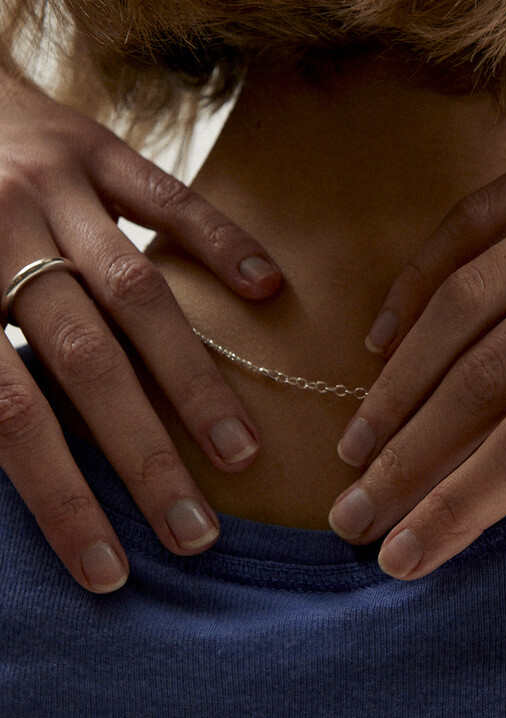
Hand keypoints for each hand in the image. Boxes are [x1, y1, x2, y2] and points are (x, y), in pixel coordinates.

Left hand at [0, 74, 282, 591]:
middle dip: (143, 456)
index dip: (60, 496)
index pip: (10, 414)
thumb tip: (4, 455)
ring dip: (192, 379)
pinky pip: (170, 199)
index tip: (109, 569)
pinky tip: (267, 292)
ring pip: (138, 293)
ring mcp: (54, 186)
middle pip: (85, 362)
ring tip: (238, 452)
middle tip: (194, 535)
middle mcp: (1, 232)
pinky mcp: (97, 148)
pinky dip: (221, 244)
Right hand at [329, 65, 505, 595]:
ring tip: (361, 438)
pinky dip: (426, 277)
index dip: (460, 504)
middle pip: (484, 373)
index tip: (402, 554)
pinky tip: (389, 333)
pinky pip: (482, 216)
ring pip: (468, 295)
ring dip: (402, 375)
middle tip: (354, 509)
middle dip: (408, 453)